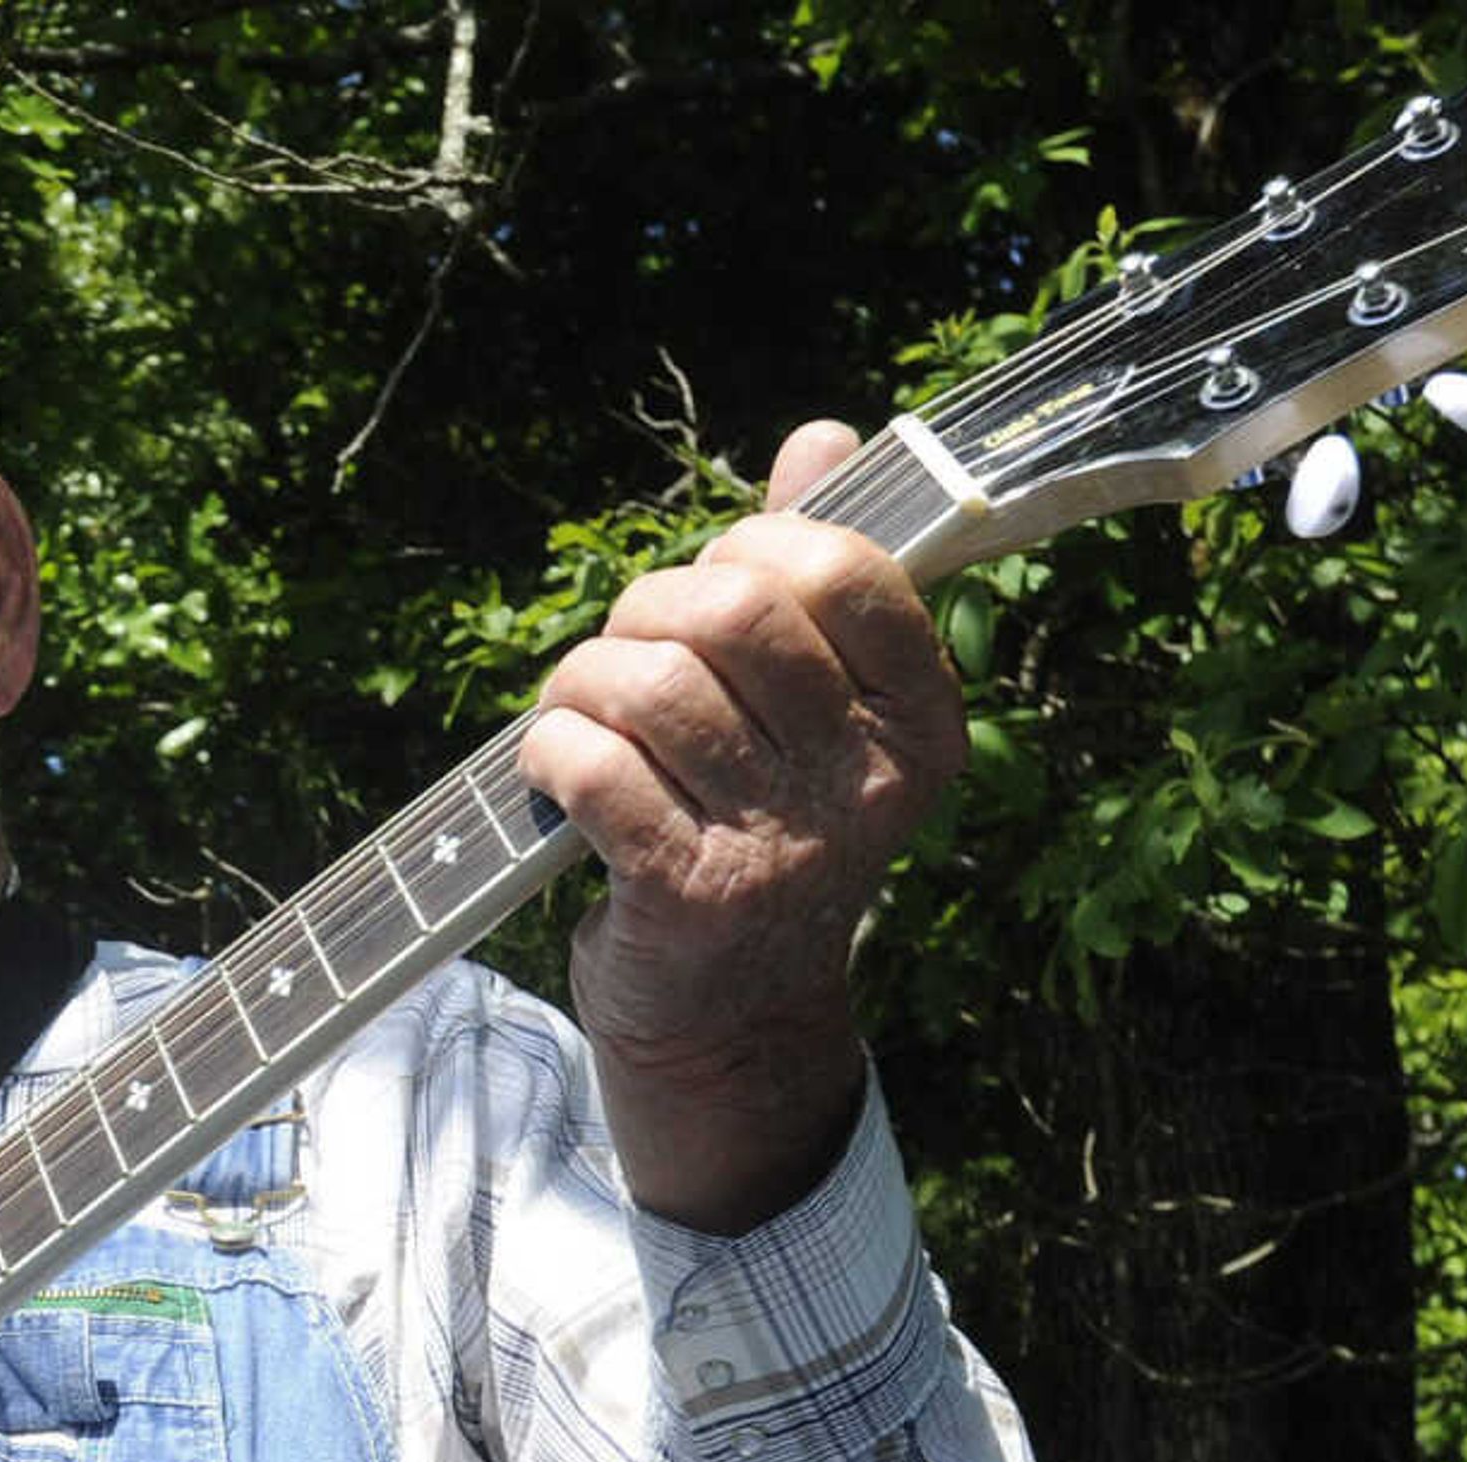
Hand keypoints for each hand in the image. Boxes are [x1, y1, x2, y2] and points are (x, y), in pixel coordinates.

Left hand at [521, 421, 967, 1230]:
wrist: (727, 1017)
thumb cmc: (757, 828)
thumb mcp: (807, 713)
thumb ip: (812, 579)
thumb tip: (820, 439)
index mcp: (917, 722)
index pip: (846, 567)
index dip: (753, 546)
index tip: (713, 586)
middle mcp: (866, 785)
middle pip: (734, 611)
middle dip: (648, 607)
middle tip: (623, 652)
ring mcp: (783, 846)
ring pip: (652, 685)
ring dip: (584, 681)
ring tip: (578, 713)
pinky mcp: (689, 896)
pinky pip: (592, 767)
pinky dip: (549, 749)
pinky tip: (553, 770)